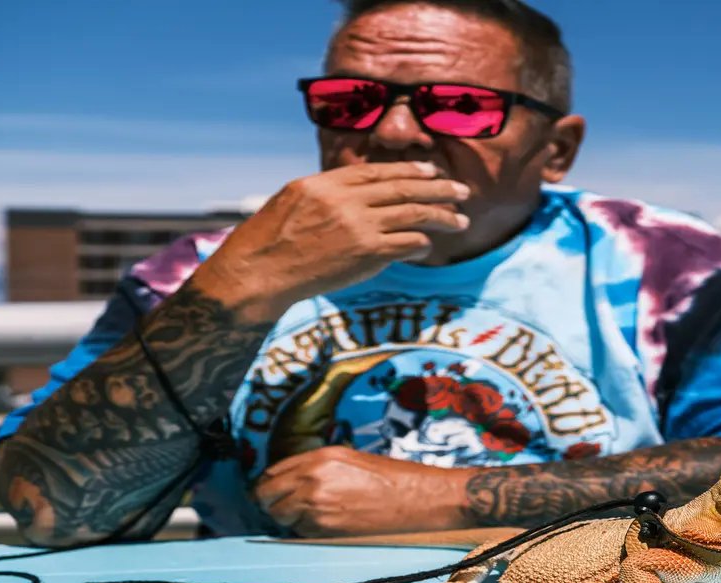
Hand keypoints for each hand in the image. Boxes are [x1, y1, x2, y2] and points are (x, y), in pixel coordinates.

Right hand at [193, 162, 470, 321]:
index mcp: (325, 183)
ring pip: (413, 216)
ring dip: (441, 217)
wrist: (259, 273)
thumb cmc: (268, 240)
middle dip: (438, 190)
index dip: (409, 170)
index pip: (377, 171)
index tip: (431, 172)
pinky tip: (428, 245)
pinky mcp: (367, 255)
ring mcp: (358, 227)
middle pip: (403, 190)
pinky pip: (406, 244)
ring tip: (461, 220)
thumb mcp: (292, 199)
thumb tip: (358, 191)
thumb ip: (328, 192)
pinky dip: (422, 243)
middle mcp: (345, 201)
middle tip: (462, 191)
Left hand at [251, 446, 470, 536]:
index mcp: (320, 457)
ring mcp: (317, 506)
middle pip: (266, 495)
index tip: (266, 490)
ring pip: (279, 516)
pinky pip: (299, 532)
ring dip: (286, 518)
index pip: (272, 472)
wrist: (418, 498)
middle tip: (275, 507)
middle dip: (268, 502)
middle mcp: (313, 479)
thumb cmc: (392, 478)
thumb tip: (291, 480)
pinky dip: (303, 531)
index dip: (266, 483)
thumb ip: (317, 466)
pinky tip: (323, 525)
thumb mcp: (351, 459)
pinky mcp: (325, 529)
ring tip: (306, 516)